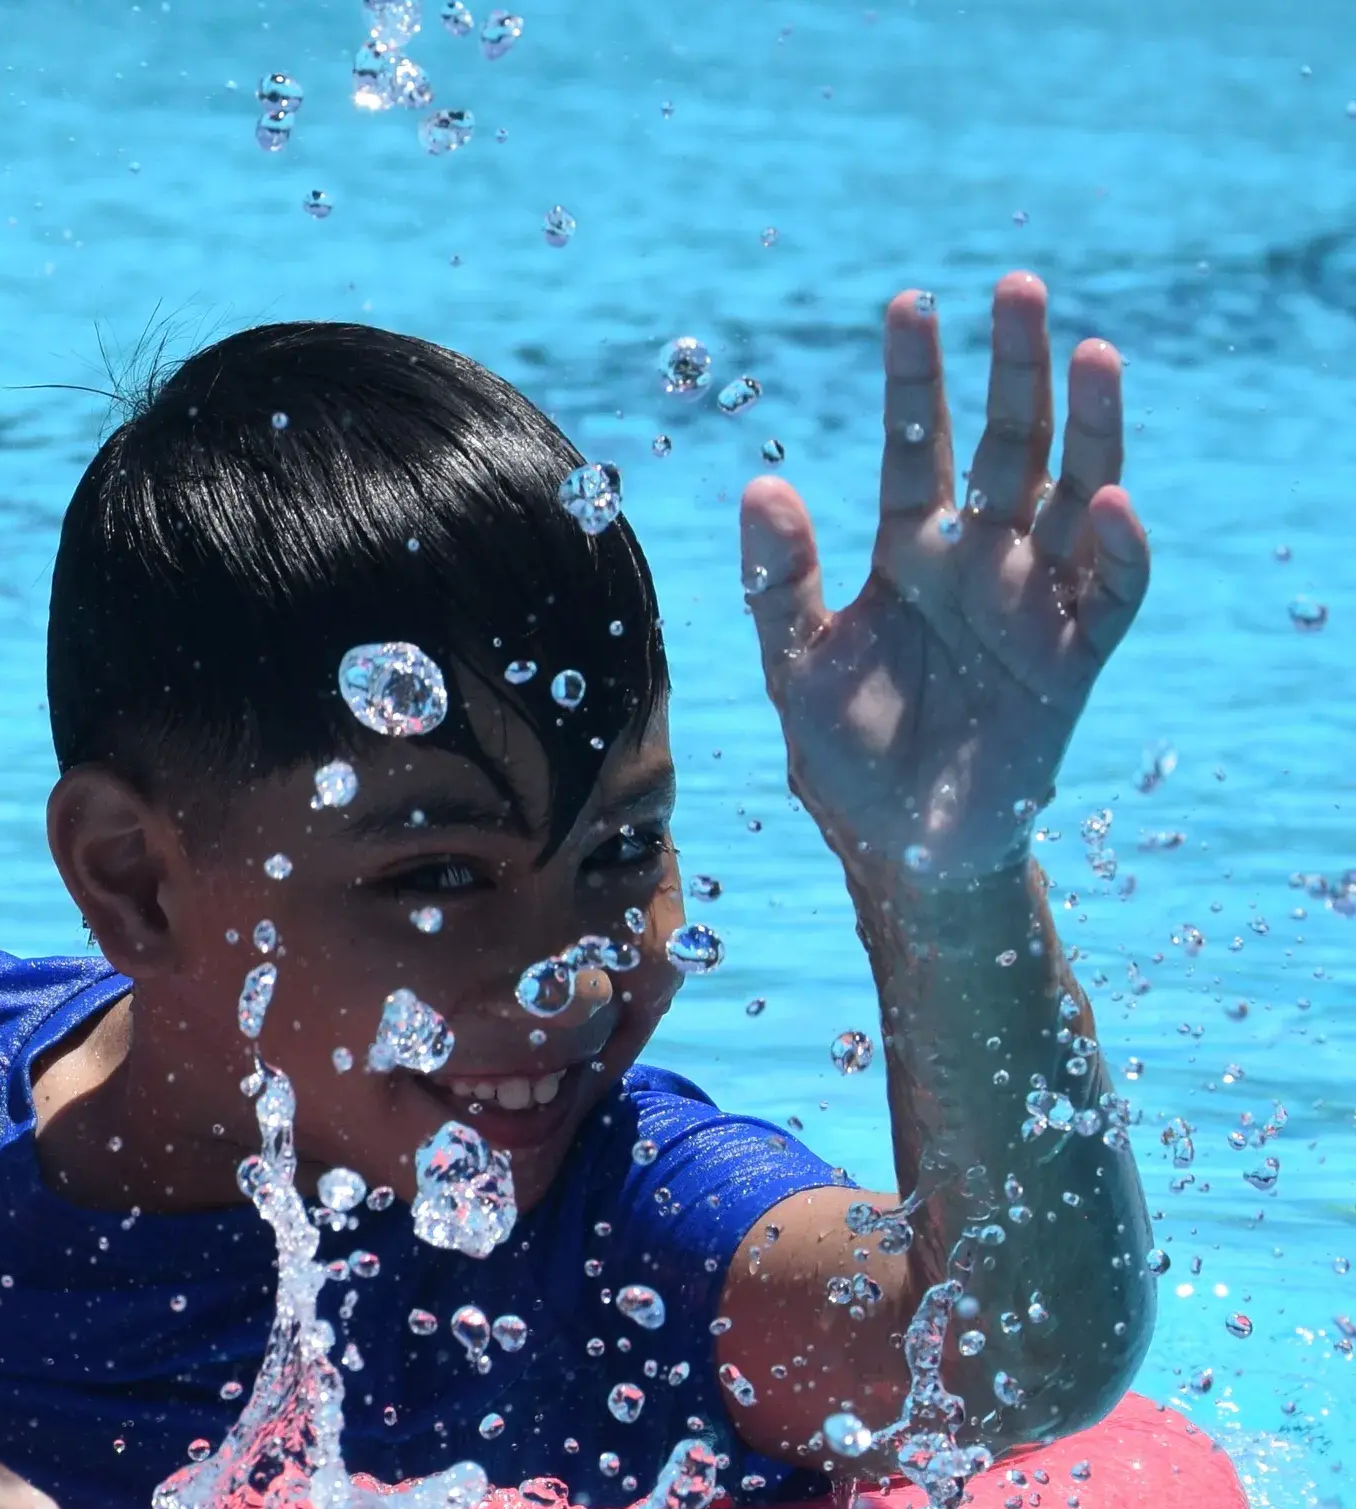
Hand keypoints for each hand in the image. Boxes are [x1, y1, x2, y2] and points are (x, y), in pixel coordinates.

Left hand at [739, 272, 1149, 883]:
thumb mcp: (796, 665)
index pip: (918, 447)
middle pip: (1008, 445)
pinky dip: (1120, 548)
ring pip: (1077, 493)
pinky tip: (1116, 501)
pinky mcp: (1075, 657)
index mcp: (910, 553)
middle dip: (1014, 369)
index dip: (916, 379)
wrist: (903, 846)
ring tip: (1093, 353)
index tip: (910, 304)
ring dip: (1091, 428)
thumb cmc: (845, 753)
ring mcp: (1034, 602)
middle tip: (1017, 289)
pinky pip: (1111, 591)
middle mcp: (981, 561)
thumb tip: (760, 486)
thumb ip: (781, 581)